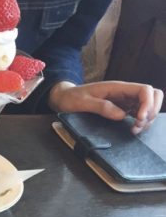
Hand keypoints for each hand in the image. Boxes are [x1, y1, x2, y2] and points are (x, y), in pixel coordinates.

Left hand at [48, 81, 163, 134]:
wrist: (64, 98)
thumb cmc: (71, 98)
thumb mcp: (82, 102)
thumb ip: (101, 107)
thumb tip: (121, 115)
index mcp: (117, 87)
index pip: (144, 90)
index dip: (147, 104)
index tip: (138, 119)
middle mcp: (124, 92)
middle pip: (152, 95)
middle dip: (151, 111)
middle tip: (137, 125)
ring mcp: (124, 100)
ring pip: (148, 104)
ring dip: (147, 118)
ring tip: (134, 129)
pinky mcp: (122, 108)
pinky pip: (138, 112)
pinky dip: (140, 120)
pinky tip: (132, 128)